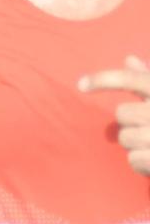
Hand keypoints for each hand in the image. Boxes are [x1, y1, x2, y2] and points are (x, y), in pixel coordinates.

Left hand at [80, 55, 149, 174]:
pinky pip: (133, 160)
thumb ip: (148, 79)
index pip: (131, 79)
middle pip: (122, 114)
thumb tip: (129, 59)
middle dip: (132, 122)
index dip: (103, 79)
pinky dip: (143, 163)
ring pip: (125, 138)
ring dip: (137, 144)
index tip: (81, 85)